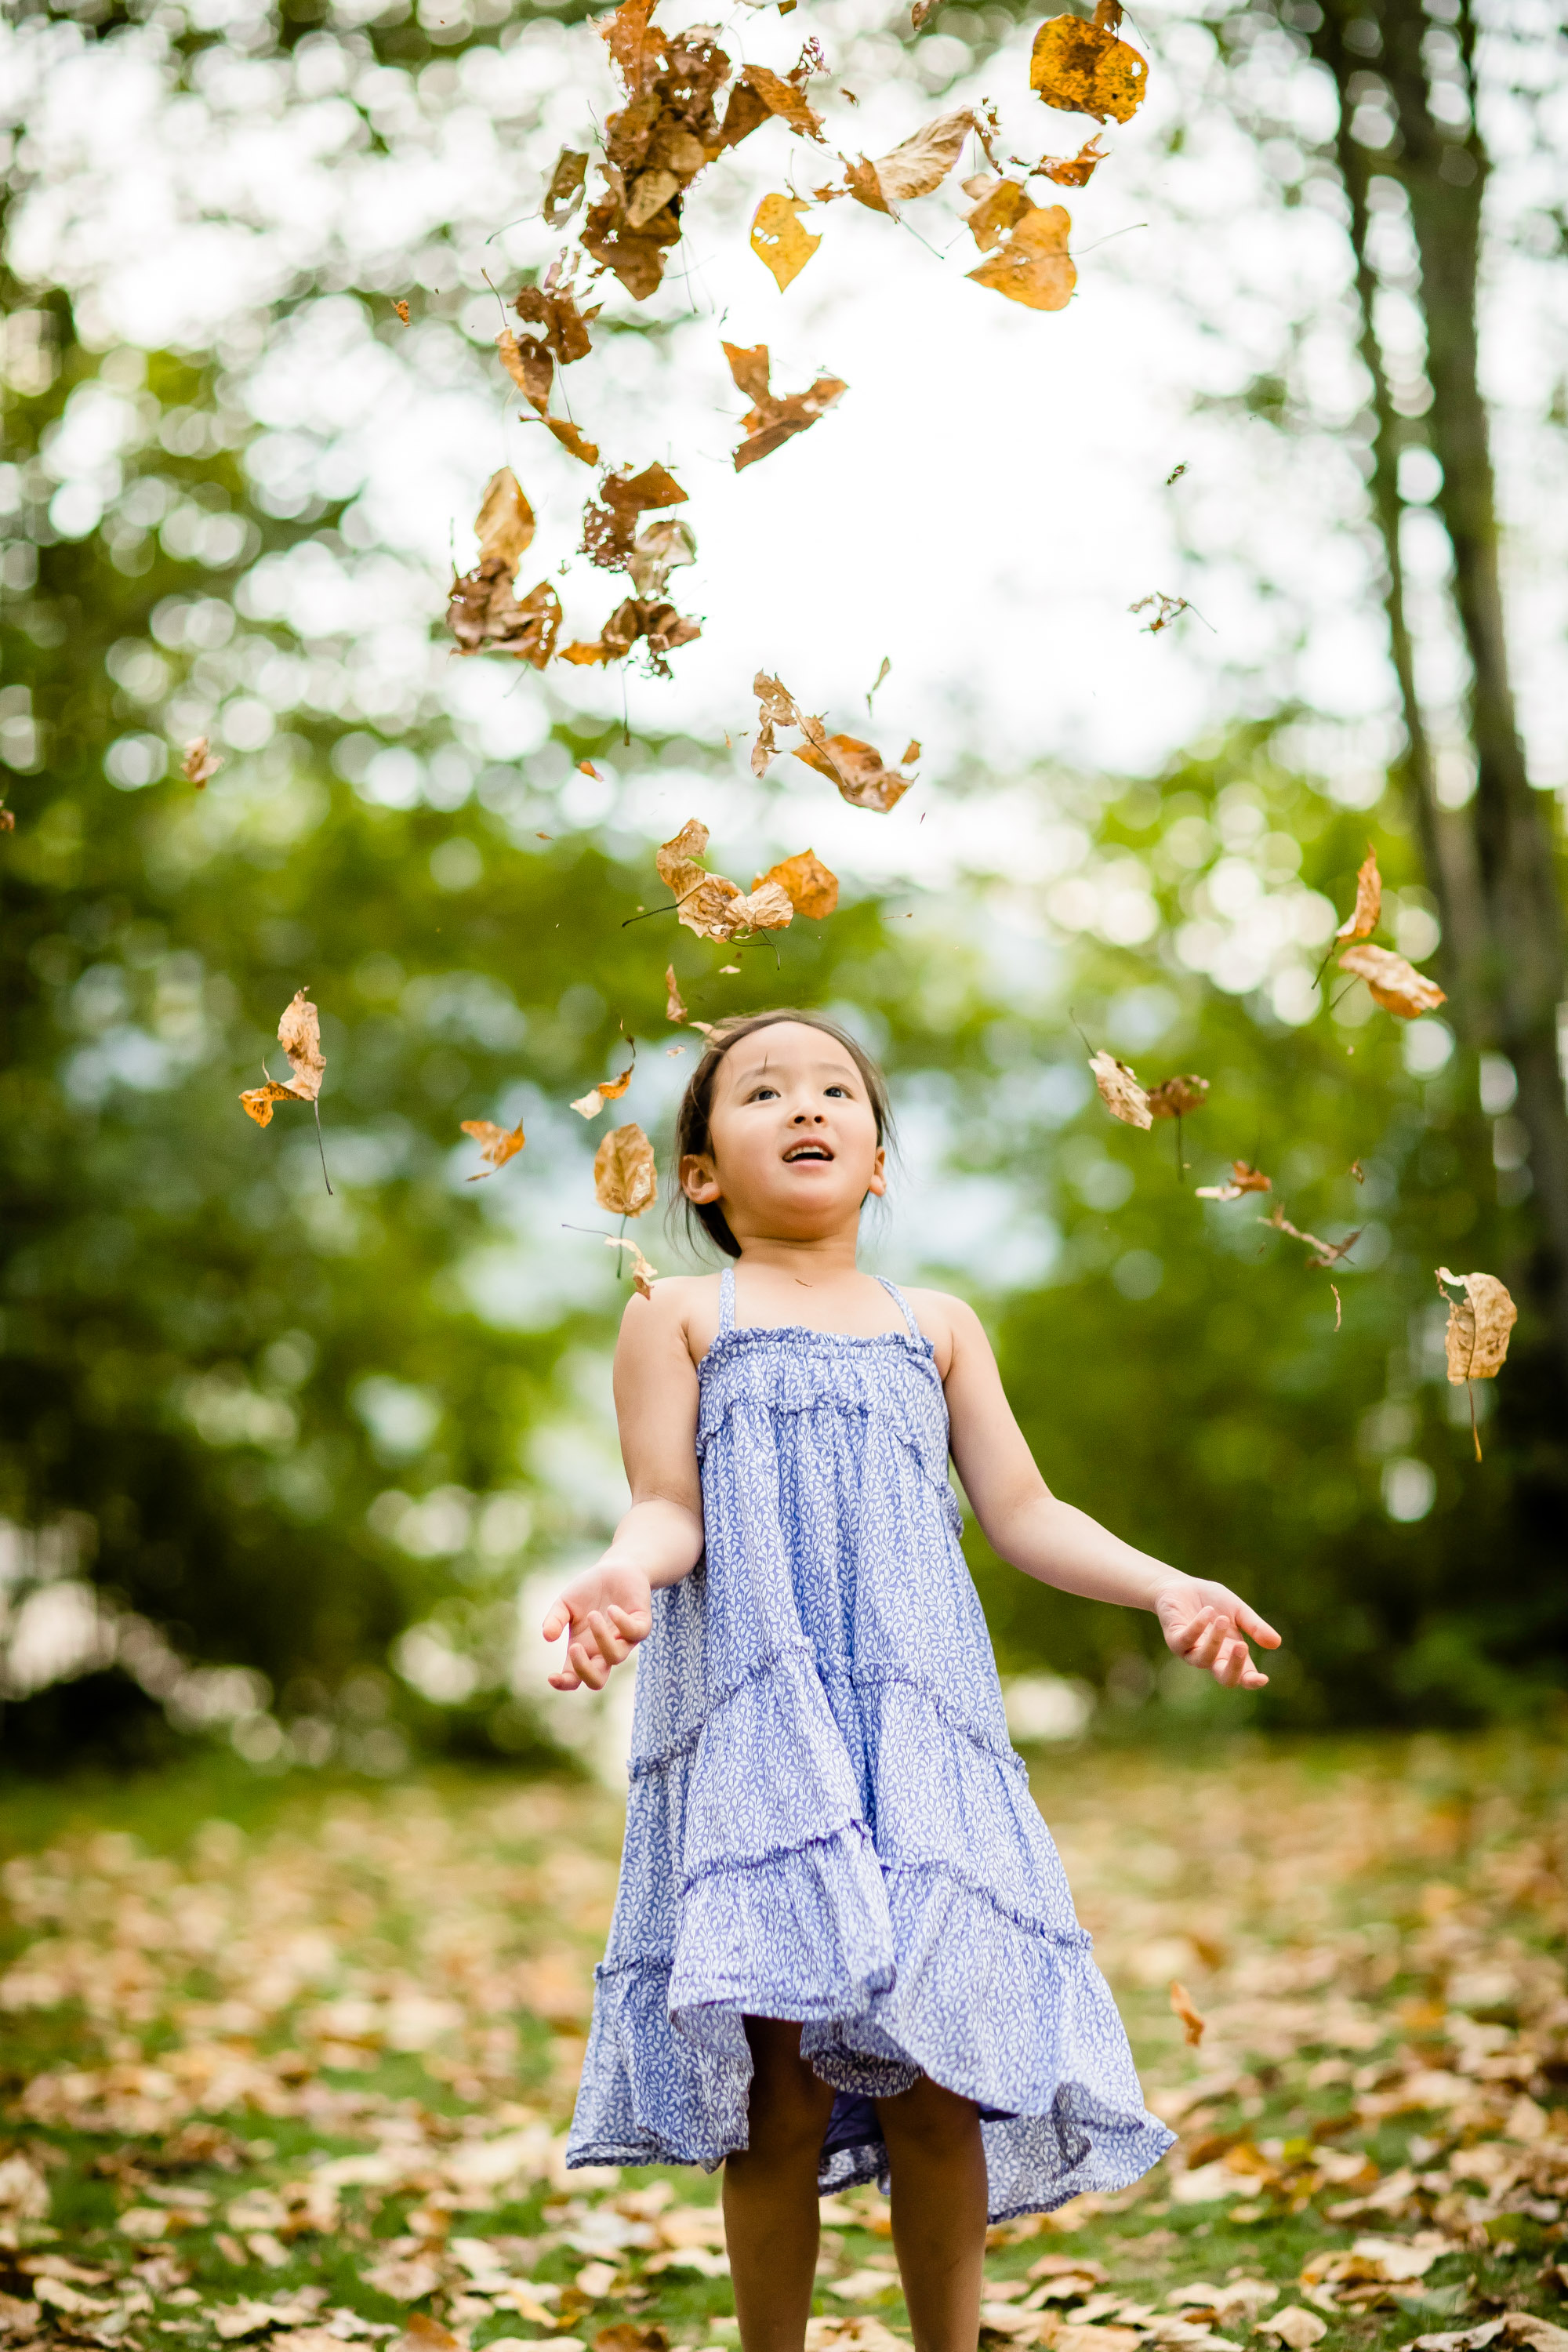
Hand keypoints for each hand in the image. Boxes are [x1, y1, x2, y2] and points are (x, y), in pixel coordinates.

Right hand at [542, 1560, 653, 1691]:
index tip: (551, 1676)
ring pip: (616, 1656)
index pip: (574, 1678)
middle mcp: (604, 1650)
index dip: (564, 1683)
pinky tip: (611, 1608)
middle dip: (584, 1670)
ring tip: (592, 1615)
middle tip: (574, 1647)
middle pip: (597, 1681)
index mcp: (584, 1649)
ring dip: (601, 1637)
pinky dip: (622, 1623)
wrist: (615, 1569)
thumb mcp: (565, 1603)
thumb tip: (547, 1636)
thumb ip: (555, 1619)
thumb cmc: (588, 1590)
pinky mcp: (642, 1625)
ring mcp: (624, 1640)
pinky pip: (636, 1634)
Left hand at [1155, 1578, 1280, 1689]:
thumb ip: (1255, 1626)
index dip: (1252, 1681)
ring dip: (1215, 1641)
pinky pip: (1185, 1640)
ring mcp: (1191, 1650)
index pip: (1243, 1676)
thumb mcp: (1238, 1610)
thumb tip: (1276, 1643)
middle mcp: (1211, 1657)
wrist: (1181, 1586)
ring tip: (1221, 1618)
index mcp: (1230, 1653)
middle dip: (1235, 1667)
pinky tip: (1208, 1612)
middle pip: (1225, 1679)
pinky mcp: (1174, 1639)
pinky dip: (1197, 1627)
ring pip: (1204, 1660)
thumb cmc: (1211, 1601)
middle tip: (1242, 1646)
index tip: (1262, 1678)